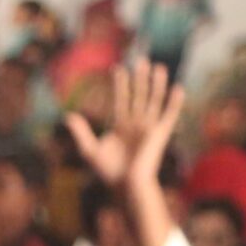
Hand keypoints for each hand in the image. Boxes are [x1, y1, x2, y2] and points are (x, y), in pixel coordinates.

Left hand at [64, 61, 183, 193]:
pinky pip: (169, 115)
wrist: (125, 186)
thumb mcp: (89, 150)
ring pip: (154, 100)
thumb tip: (68, 115)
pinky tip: (178, 88)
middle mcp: (136, 124)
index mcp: (121, 126)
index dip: (120, 85)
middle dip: (139, 78)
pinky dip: (174, 103)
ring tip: (157, 66)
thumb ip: (81, 132)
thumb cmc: (108, 172)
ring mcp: (149, 127)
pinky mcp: (160, 134)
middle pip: (139, 96)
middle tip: (140, 59)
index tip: (117, 68)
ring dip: (156, 84)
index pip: (121, 100)